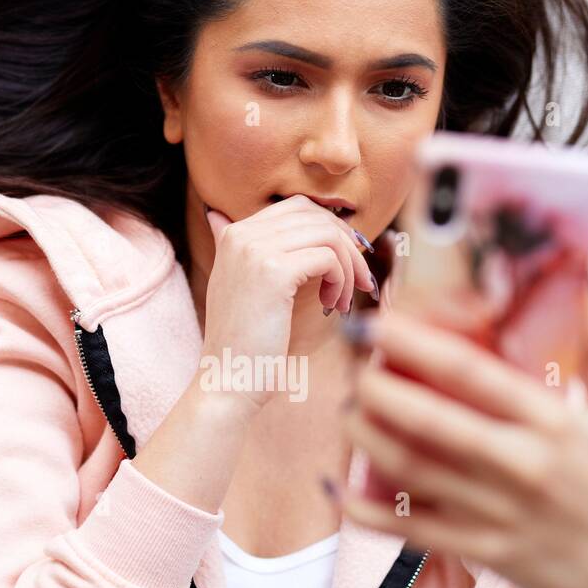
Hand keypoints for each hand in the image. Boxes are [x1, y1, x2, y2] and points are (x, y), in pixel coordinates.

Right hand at [202, 195, 376, 411]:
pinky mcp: (273, 271)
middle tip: (358, 279)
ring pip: (327, 235)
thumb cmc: (247, 343)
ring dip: (348, 266)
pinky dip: (341, 280)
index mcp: (234, 233)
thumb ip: (251, 252)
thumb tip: (234, 219)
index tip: (347, 261)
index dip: (332, 230)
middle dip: (347, 246)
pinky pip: (328, 258)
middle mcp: (241, 234)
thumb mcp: (245, 287)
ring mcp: (254, 250)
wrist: (229, 380)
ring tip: (344, 298)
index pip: (298, 207)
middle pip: (316, 217)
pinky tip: (334, 304)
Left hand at [339, 296, 587, 587]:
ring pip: (412, 471)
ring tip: (348, 412)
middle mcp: (521, 465)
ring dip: (367, 438)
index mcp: (552, 422)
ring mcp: (497, 513)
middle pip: (429, 420)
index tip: (375, 322)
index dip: (414, 344)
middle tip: (352, 366)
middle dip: (377, 389)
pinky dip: (367, 512)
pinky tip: (337, 488)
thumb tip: (582, 282)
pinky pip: (411, 530)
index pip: (471, 372)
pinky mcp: (482, 552)